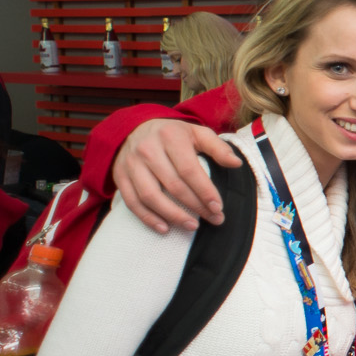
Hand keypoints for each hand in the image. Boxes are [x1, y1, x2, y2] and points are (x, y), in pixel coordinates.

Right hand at [114, 119, 241, 232]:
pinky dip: (147, 218)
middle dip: (195, 206)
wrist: (134, 127)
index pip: (189, 170)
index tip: (218, 207)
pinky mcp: (119, 175)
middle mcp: (148, 149)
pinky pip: (132, 202)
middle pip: (173, 185)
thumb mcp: (197, 133)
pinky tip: (164, 228)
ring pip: (151, 196)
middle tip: (214, 219)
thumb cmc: (173, 134)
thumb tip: (236, 164)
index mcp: (170, 137)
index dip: (205, 191)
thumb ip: (218, 148)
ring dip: (173, 215)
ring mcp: (131, 163)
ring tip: (192, 226)